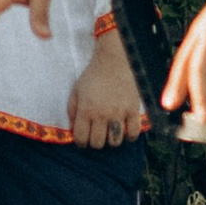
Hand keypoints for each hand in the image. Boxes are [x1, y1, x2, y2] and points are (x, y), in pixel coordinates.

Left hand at [68, 31, 146, 150]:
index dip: (81, 143)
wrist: (114, 61)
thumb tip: (73, 129)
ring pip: (115, 142)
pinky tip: (125, 132)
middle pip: (97, 143)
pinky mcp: (133, 110)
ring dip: (111, 140)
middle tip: (97, 135)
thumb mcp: (76, 90)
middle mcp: (101, 114)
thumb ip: (72, 110)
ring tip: (110, 132)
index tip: (84, 140)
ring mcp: (118, 113)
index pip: (81, 138)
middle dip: (95, 142)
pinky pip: (133, 133)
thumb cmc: (93, 76)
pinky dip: (129, 137)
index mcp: (86, 110)